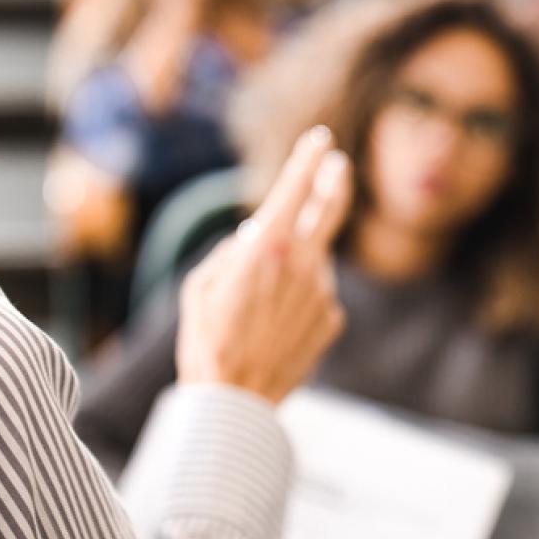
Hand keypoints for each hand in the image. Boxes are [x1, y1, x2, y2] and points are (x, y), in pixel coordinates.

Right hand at [176, 127, 352, 403]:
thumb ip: (231, 253)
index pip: (296, 187)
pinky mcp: (331, 318)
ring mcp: (323, 292)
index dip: (308, 157)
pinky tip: (272, 326)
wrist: (236, 401)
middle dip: (334, 180)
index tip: (320, 138)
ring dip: (296, 264)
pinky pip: (315, 295)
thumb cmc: (207, 340)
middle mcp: (304, 264)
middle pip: (330, 208)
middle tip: (338, 165)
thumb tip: (253, 239)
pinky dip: (299, 298)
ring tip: (259, 303)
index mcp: (268, 248)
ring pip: (314, 260)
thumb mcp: (201, 286)